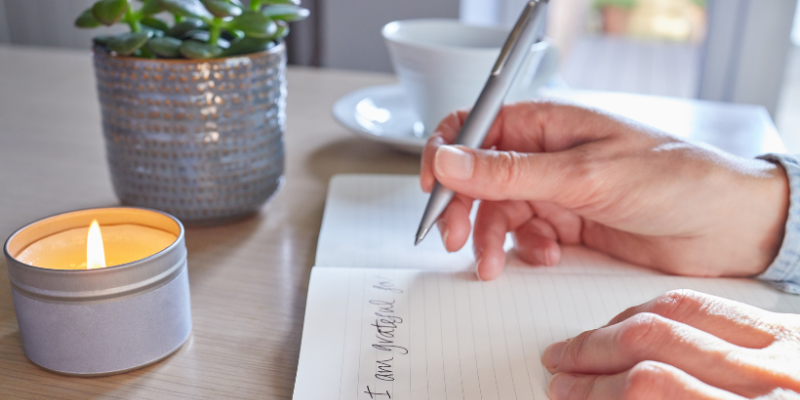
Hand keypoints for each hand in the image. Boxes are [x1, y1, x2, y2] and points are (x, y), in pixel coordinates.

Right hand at [420, 102, 789, 280]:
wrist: (726, 226)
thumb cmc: (672, 177)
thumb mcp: (582, 175)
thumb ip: (509, 171)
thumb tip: (448, 159)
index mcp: (546, 122)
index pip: (473, 128)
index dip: (445, 155)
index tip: (432, 189)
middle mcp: (545, 154)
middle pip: (478, 177)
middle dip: (462, 208)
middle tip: (453, 238)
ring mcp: (555, 190)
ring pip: (498, 212)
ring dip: (491, 239)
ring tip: (494, 264)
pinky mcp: (567, 222)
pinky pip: (524, 235)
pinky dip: (525, 250)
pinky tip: (548, 254)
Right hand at [541, 290, 799, 398]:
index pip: (652, 388)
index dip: (595, 393)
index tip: (563, 397)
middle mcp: (769, 377)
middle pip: (654, 343)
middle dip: (592, 355)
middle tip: (558, 368)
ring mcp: (782, 346)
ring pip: (674, 313)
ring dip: (614, 326)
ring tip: (581, 342)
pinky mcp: (788, 328)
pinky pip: (708, 303)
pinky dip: (657, 307)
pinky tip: (631, 319)